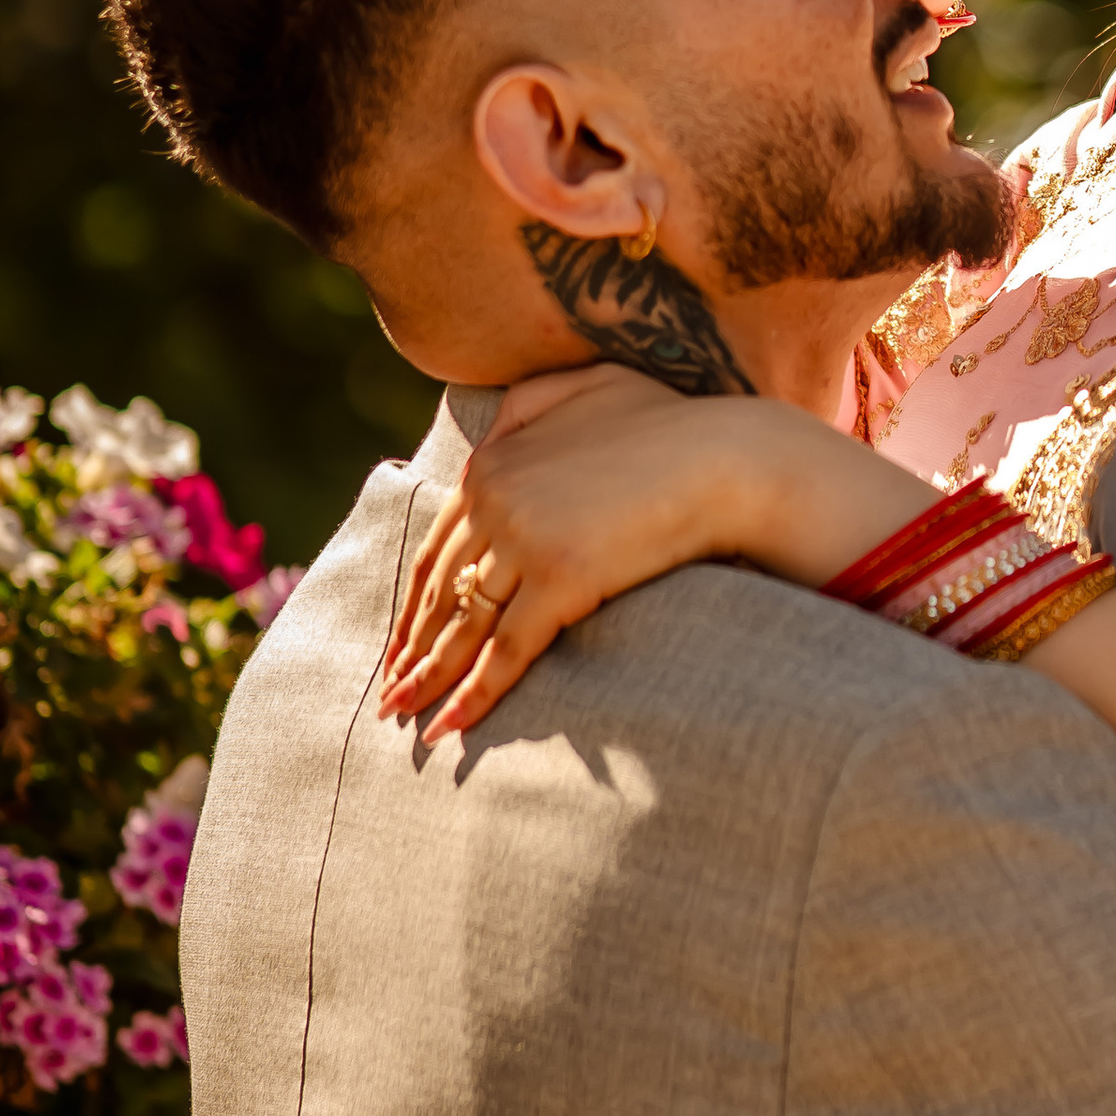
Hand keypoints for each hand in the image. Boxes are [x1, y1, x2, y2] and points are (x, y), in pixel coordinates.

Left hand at [376, 367, 934, 744]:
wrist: (728, 457)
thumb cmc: (670, 426)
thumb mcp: (587, 388)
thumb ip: (527, 405)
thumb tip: (487, 436)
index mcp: (491, 463)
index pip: (436, 548)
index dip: (412, 603)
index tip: (399, 644)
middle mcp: (495, 499)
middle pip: (439, 591)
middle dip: (410, 649)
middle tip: (387, 696)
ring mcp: (525, 540)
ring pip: (463, 624)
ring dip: (428, 678)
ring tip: (404, 718)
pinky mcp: (561, 580)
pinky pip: (506, 649)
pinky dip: (473, 694)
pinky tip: (450, 727)